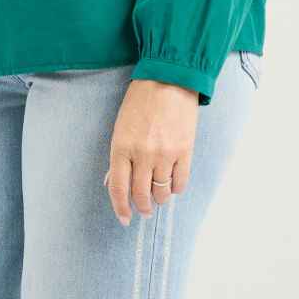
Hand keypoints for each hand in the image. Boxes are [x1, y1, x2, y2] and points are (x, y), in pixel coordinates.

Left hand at [104, 79, 198, 224]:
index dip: (121, 208)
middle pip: (141, 195)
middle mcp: (142, 154)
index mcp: (121, 147)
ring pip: (162, 192)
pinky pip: (181, 182)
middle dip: (142, 207)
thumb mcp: (120, 127)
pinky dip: (176, 188)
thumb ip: (118, 156)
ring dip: (160, 199)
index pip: (118, 188)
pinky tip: (173, 186)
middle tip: (144, 210)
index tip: (124, 218)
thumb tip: (113, 182)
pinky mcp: (185, 150)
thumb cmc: (141, 101)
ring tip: (159, 197)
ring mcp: (165, 154)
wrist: (169, 79)